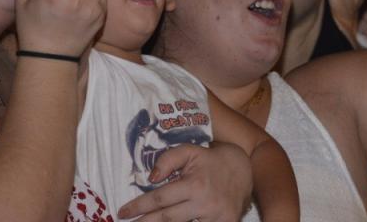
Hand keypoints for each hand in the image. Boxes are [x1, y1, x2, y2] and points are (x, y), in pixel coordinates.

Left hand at [118, 142, 252, 221]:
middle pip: (167, 219)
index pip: (160, 199)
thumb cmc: (210, 160)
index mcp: (193, 184)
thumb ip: (167, 160)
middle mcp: (204, 203)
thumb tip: (150, 178)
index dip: (139, 207)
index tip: (123, 212)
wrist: (243, 167)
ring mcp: (216, 218)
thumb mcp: (189, 151)